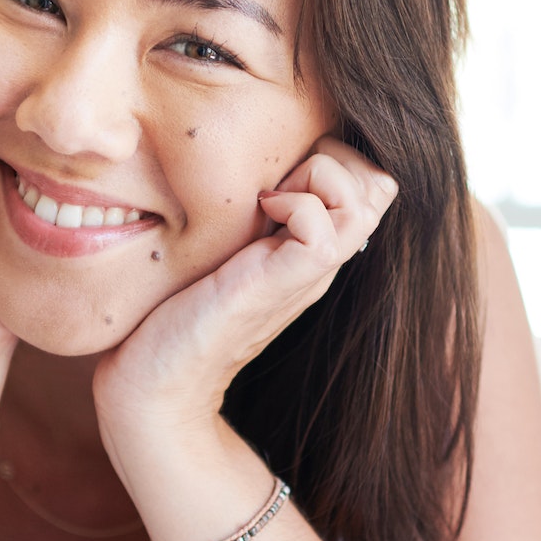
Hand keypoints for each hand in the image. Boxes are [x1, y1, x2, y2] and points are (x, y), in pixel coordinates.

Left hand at [93, 137, 396, 473]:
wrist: (159, 385)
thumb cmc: (178, 313)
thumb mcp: (225, 247)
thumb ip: (252, 216)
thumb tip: (251, 170)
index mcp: (316, 247)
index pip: (371, 178)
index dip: (333, 154)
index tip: (277, 171)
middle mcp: (325, 259)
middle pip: (381, 181)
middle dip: (332, 155)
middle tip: (277, 179)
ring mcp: (310, 273)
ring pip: (366, 196)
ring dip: (316, 175)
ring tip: (268, 198)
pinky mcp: (284, 284)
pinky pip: (324, 227)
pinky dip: (295, 203)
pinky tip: (259, 214)